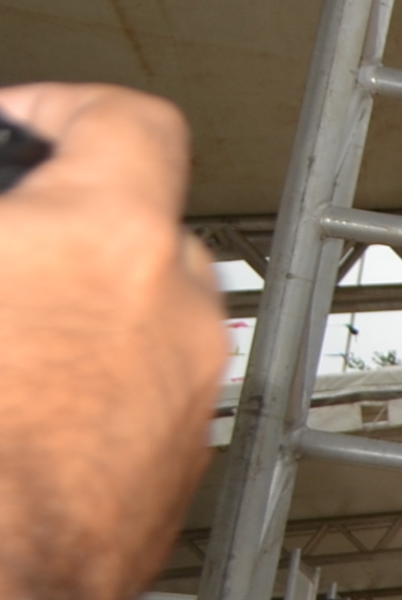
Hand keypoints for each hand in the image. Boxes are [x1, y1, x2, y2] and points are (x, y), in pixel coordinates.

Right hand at [0, 84, 221, 599]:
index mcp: (108, 242)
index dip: (60, 111)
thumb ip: (0, 227)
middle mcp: (177, 318)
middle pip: (140, 230)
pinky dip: (88, 396)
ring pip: (142, 328)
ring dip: (75, 318)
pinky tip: (13, 423)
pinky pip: (139, 408)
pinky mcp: (172, 488)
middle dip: (60, 233)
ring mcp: (185, 409)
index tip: (13, 125)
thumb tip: (8, 240)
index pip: (128, 124)